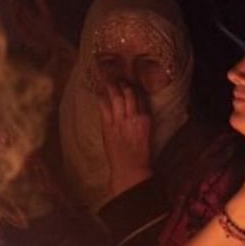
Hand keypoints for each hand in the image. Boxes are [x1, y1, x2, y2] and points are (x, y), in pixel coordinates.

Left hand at [98, 81, 152, 197]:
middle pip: (129, 93)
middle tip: (117, 77)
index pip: (140, 96)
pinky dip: (102, 98)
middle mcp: (134, 116)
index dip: (134, 87)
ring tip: (107, 79)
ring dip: (111, 86)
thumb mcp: (145, 133)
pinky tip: (99, 92)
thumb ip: (140, 120)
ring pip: (117, 97)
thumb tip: (134, 110)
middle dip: (122, 83)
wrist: (130, 169)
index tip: (129, 81)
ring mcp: (120, 121)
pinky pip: (104, 107)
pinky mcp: (108, 127)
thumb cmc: (139, 154)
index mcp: (145, 118)